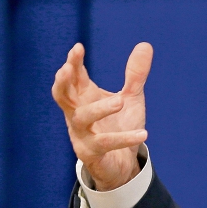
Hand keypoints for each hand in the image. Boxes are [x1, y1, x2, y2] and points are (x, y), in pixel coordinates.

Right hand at [52, 42, 151, 191]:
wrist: (122, 163)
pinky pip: (104, 143)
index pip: (73, 77)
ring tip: (120, 102)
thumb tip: (145, 44)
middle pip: (61, 95)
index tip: (78, 48)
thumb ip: (135, 74)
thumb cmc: (120, 125)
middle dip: (63, 81)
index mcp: (83, 97)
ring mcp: (81, 134)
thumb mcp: (131, 97)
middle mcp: (77, 113)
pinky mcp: (90, 152)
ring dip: (99, 108)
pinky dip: (123, 138)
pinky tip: (143, 133)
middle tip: (69, 68)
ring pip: (82, 118)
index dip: (73, 63)